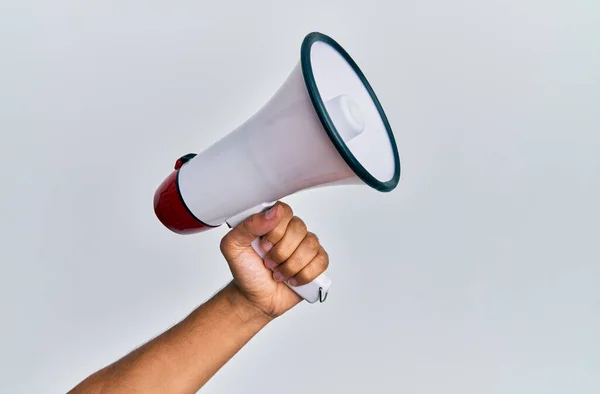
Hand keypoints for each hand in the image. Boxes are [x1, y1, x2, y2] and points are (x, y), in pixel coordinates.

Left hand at [220, 202, 328, 318]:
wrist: (254, 298)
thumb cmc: (245, 270)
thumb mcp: (233, 246)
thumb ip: (248, 225)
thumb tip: (273, 212)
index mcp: (272, 221)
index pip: (284, 211)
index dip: (276, 230)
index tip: (263, 247)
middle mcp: (291, 230)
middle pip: (299, 229)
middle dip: (281, 252)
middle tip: (269, 263)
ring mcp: (305, 246)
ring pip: (311, 246)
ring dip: (291, 266)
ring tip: (278, 274)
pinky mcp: (316, 262)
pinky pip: (321, 261)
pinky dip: (305, 274)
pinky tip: (292, 280)